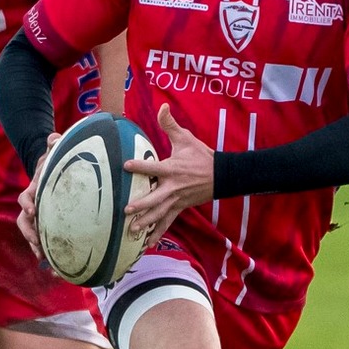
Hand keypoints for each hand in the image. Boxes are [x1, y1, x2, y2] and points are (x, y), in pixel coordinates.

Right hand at [16, 132, 61, 259]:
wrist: (55, 172)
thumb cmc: (54, 163)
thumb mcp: (53, 153)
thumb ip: (53, 145)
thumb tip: (54, 136)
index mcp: (33, 190)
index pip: (25, 198)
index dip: (27, 205)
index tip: (32, 210)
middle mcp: (33, 206)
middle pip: (24, 222)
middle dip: (29, 233)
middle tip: (36, 241)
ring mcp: (39, 217)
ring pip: (32, 235)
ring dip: (36, 247)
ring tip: (43, 257)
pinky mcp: (48, 225)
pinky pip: (45, 240)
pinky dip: (48, 252)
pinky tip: (56, 265)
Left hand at [123, 104, 213, 243]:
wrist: (222, 175)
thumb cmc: (201, 156)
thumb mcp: (186, 138)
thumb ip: (170, 124)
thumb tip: (162, 106)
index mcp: (172, 169)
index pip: (152, 168)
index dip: (139, 166)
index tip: (125, 166)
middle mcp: (173, 187)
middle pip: (155, 198)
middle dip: (141, 205)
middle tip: (126, 210)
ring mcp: (177, 200)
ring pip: (159, 214)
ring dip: (146, 223)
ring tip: (132, 231)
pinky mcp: (180, 208)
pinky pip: (167, 222)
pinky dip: (158, 233)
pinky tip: (148, 243)